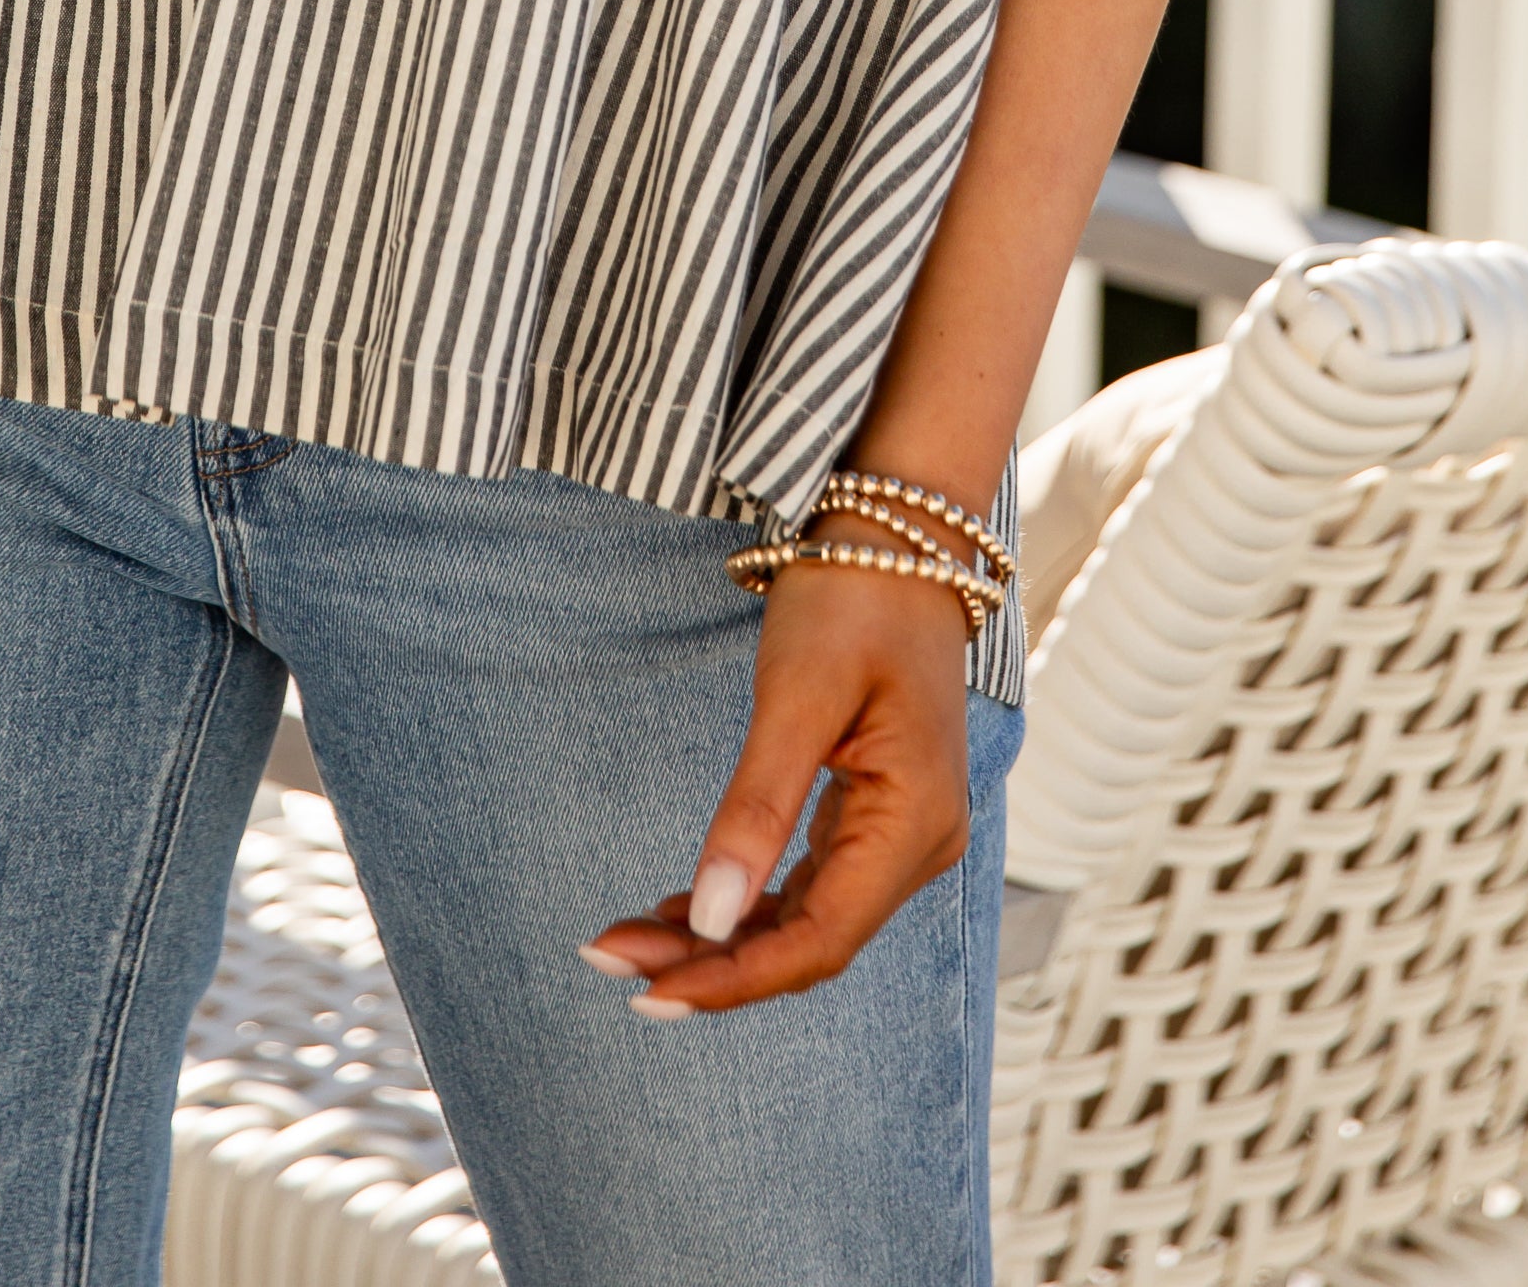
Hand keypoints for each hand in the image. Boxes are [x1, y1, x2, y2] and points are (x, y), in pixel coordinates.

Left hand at [580, 557, 971, 1015]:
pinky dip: (748, 902)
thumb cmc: (854, 595)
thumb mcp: (796, 694)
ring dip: (720, 937)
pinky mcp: (877, 813)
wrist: (899, 534)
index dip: (733, 978)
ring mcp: (903, 832)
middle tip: (606, 955)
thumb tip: (710, 919)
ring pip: (806, 919)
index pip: (819, 941)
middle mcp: (921, 844)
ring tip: (626, 939)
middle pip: (809, 941)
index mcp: (916, 823)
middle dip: (709, 960)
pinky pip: (810, 883)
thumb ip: (755, 810)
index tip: (646, 992)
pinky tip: (683, 910)